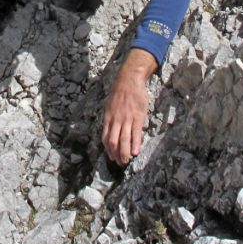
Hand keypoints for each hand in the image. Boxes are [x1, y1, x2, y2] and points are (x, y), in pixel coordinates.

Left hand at [102, 48, 157, 165]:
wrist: (129, 80)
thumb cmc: (120, 92)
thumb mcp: (109, 105)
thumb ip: (110, 118)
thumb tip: (110, 129)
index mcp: (108, 118)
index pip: (105, 138)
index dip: (108, 150)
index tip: (111, 157)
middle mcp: (116, 120)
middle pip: (113, 142)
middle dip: (116, 155)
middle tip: (119, 163)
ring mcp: (126, 119)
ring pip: (124, 140)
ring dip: (124, 153)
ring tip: (126, 162)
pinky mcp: (137, 117)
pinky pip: (135, 134)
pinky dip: (135, 144)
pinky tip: (135, 153)